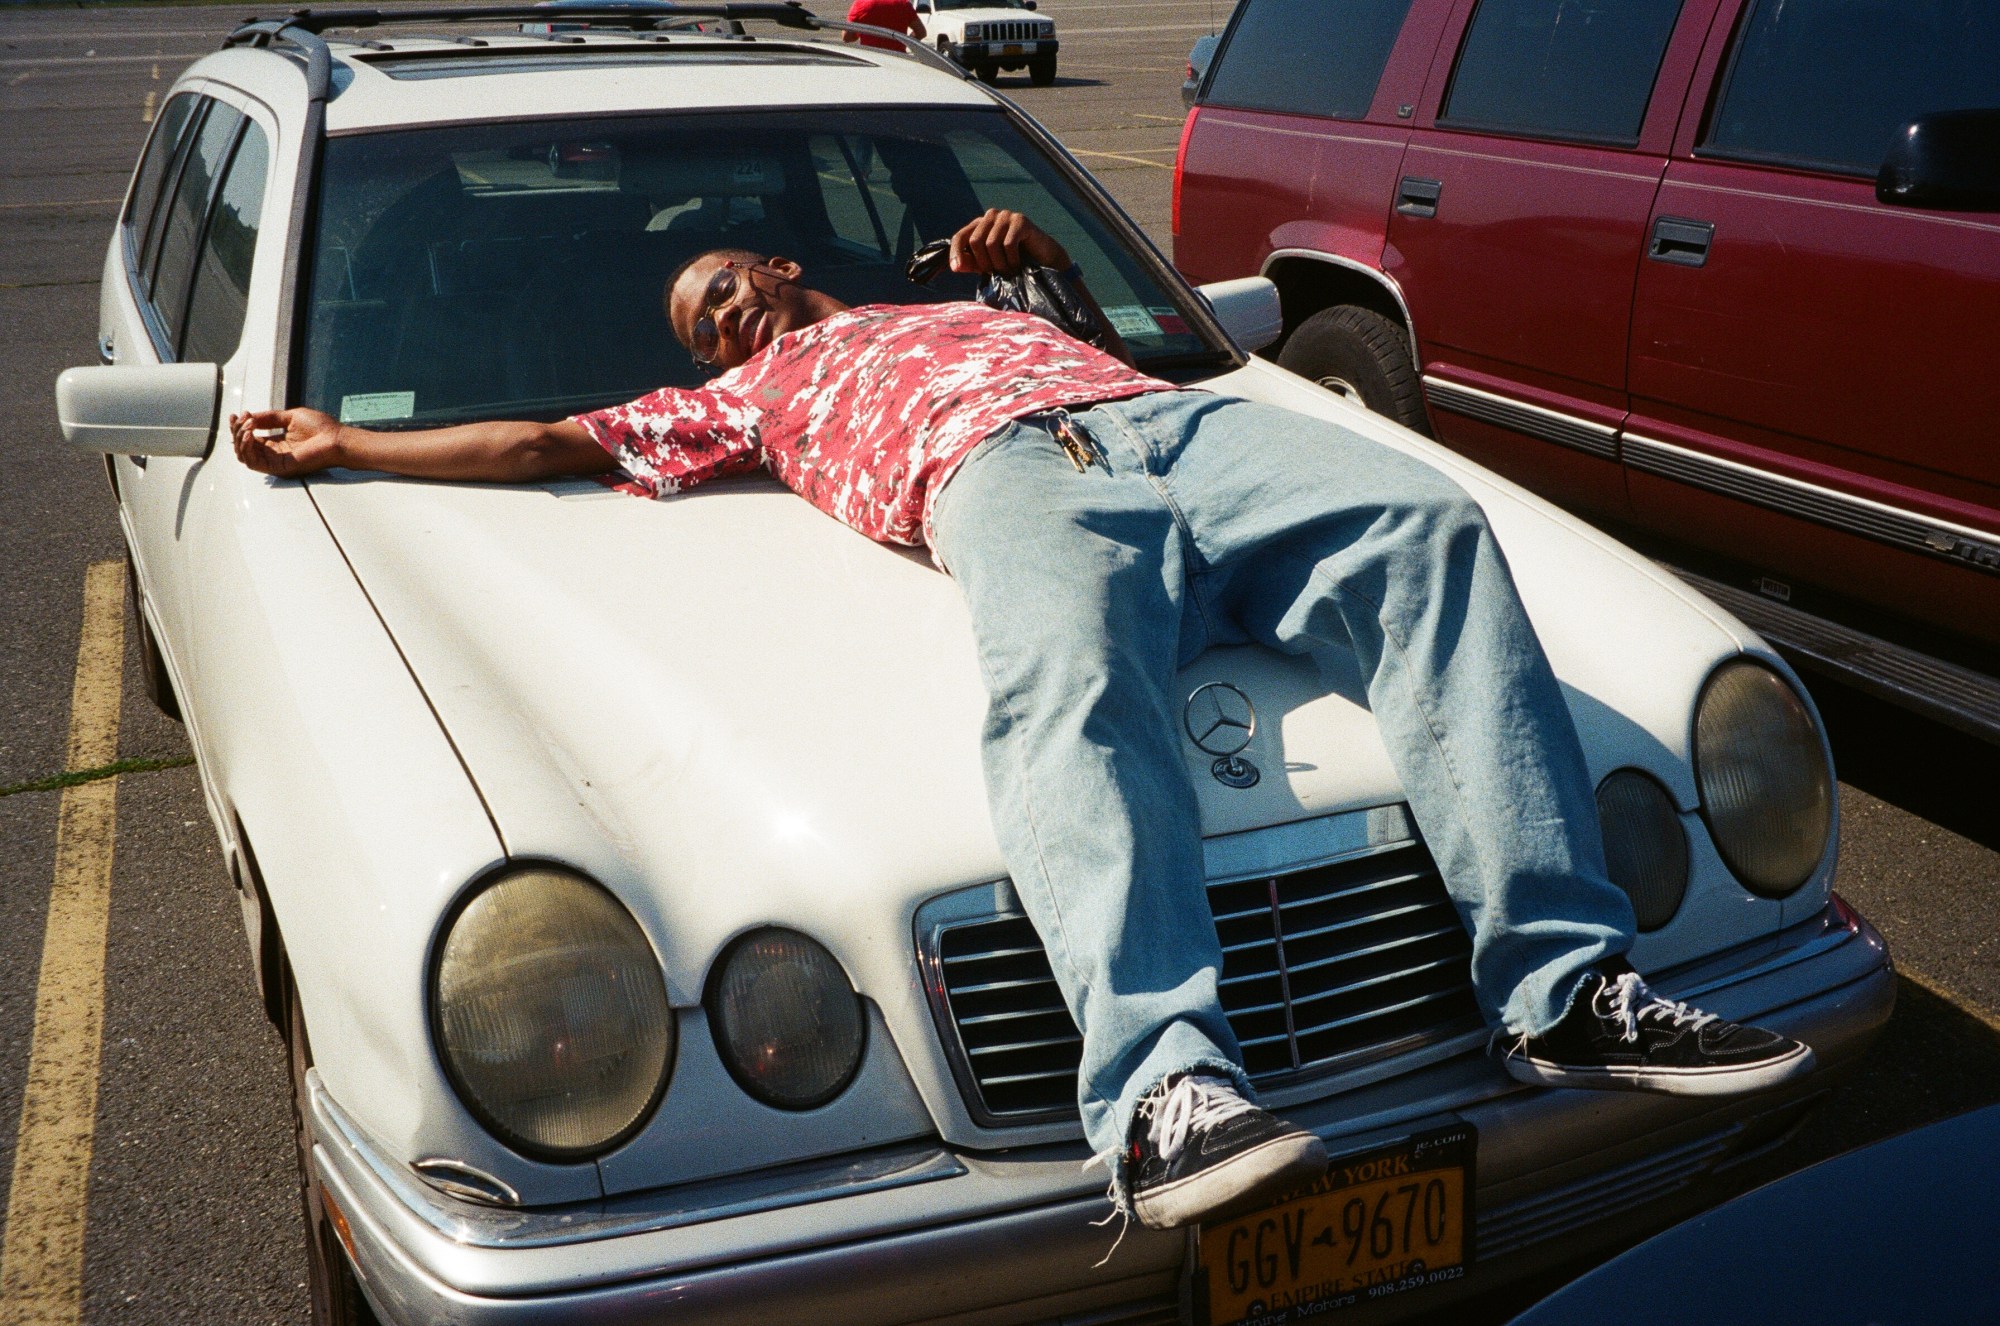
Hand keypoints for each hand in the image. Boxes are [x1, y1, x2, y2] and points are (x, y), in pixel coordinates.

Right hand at [230, 407, 344, 477]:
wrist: (337, 439)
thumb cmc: (322, 429)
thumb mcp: (290, 417)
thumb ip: (269, 417)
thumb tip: (249, 417)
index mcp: (277, 442)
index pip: (249, 438)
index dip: (239, 426)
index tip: (237, 414)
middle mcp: (274, 453)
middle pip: (243, 446)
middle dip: (237, 430)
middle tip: (242, 418)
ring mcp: (276, 462)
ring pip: (244, 455)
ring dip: (239, 439)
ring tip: (247, 426)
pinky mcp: (279, 468)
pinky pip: (253, 462)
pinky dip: (246, 448)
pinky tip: (249, 435)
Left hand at [948, 208, 1070, 277]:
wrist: (1044, 261)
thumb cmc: (1014, 262)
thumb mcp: (988, 264)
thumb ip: (971, 263)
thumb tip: (955, 267)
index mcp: (980, 225)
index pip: (960, 236)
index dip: (955, 252)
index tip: (956, 269)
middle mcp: (991, 216)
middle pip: (975, 241)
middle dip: (984, 262)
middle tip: (995, 273)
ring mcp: (1006, 215)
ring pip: (991, 243)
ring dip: (999, 263)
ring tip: (1008, 271)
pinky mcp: (1021, 220)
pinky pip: (1008, 243)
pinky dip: (1011, 259)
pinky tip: (1017, 265)